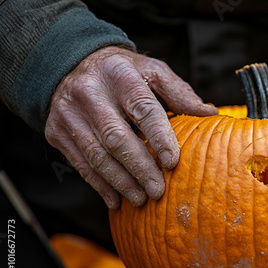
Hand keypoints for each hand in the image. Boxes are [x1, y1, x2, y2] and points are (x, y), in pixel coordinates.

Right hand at [45, 46, 216, 208]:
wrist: (71, 66)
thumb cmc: (124, 73)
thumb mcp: (152, 72)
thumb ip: (179, 94)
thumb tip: (210, 114)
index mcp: (120, 75)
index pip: (143, 109)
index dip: (159, 137)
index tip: (173, 163)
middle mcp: (90, 92)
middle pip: (117, 137)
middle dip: (140, 168)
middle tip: (158, 191)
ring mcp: (69, 113)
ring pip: (97, 155)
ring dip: (121, 182)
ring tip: (141, 200)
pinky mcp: (56, 132)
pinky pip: (80, 164)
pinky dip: (100, 185)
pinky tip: (117, 200)